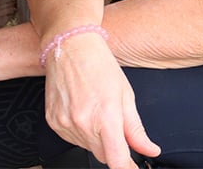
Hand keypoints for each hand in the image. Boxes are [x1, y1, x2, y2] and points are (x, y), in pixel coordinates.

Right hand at [43, 33, 160, 168]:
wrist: (70, 46)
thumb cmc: (99, 64)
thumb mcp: (126, 95)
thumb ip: (136, 129)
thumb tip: (149, 149)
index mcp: (106, 117)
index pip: (117, 161)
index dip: (127, 168)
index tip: (132, 166)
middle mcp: (83, 123)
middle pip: (103, 156)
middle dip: (113, 146)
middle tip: (114, 123)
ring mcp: (65, 123)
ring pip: (87, 147)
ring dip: (96, 138)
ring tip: (96, 109)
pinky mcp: (53, 121)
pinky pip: (71, 138)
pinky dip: (80, 131)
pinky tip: (83, 110)